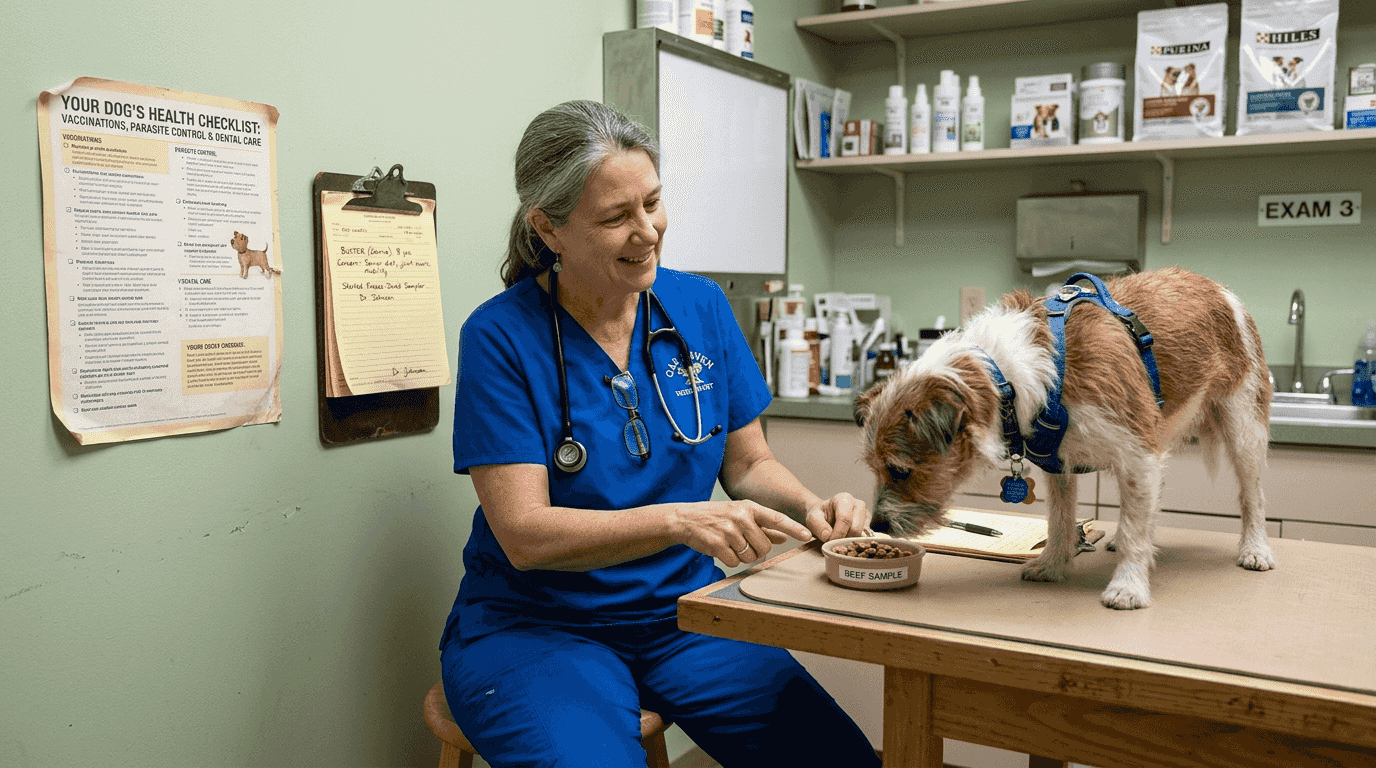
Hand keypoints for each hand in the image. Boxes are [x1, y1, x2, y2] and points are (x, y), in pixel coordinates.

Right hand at [671, 500, 812, 565]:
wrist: (685, 519)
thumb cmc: (716, 516)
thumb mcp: (740, 514)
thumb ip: (763, 526)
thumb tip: (783, 536)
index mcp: (749, 507)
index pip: (776, 518)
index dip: (793, 528)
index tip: (808, 535)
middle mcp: (741, 517)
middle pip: (764, 546)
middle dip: (757, 550)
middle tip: (744, 543)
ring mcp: (729, 531)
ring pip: (750, 556)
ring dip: (742, 556)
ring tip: (730, 544)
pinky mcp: (718, 544)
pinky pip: (735, 562)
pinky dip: (730, 560)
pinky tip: (721, 549)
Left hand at [803, 492, 871, 542]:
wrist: (824, 517)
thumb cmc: (819, 516)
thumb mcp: (812, 518)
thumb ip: (817, 525)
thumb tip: (828, 535)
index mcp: (844, 499)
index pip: (845, 519)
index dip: (837, 533)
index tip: (828, 541)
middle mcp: (858, 505)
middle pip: (856, 529)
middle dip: (843, 538)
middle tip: (832, 541)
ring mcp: (865, 515)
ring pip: (861, 536)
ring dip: (848, 542)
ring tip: (838, 540)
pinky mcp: (868, 526)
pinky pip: (864, 540)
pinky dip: (854, 543)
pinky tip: (845, 541)